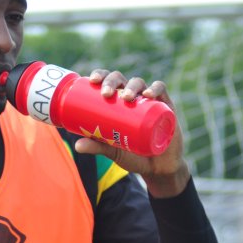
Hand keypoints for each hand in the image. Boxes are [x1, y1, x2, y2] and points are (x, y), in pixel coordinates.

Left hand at [77, 69, 190, 197]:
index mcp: (116, 102)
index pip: (107, 82)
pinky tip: (148, 95)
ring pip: (139, 83)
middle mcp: (131, 97)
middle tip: (106, 94)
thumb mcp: (113, 151)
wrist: (158, 167)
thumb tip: (76, 146)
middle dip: (112, 81)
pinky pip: (161, 91)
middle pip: (121, 79)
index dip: (100, 75)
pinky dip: (155, 89)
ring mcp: (148, 101)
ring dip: (132, 86)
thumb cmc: (133, 155)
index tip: (92, 80)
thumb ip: (97, 147)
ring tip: (127, 98)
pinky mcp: (165, 106)